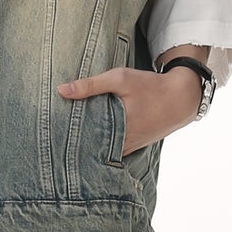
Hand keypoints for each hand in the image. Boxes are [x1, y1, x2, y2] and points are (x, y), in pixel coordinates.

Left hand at [56, 64, 200, 152]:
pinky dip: (102, 148)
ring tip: (65, 148)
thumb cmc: (150, 85)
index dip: (68, 143)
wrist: (181, 98)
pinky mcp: (135, 146)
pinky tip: (88, 144)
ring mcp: (131, 146)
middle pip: (92, 150)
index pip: (86, 141)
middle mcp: (124, 141)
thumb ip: (91, 85)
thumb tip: (61, 90)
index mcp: (118, 126)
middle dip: (74, 149)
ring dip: (89, 149)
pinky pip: (114, 151)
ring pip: (103, 152)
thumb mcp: (121, 78)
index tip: (50, 143)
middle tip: (52, 147)